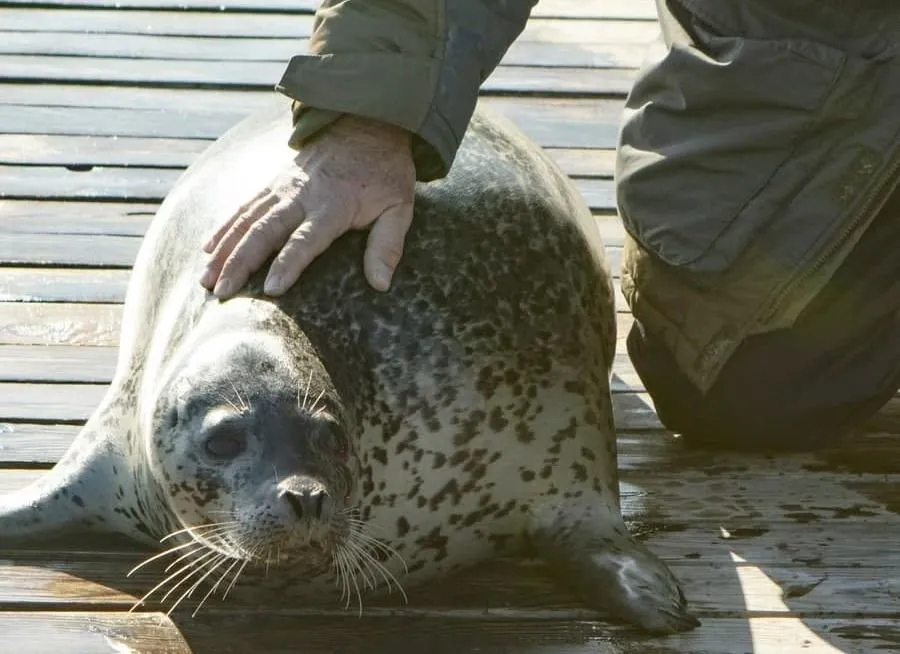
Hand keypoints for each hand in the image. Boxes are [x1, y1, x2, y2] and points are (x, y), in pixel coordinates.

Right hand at [200, 115, 415, 297]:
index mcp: (333, 205)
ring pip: (246, 220)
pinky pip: (243, 207)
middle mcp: (300, 196)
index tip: (271, 289)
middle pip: (264, 230)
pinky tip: (208, 249)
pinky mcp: (272, 183)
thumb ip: (387, 245)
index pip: (305, 239)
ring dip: (225, 250)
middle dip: (240, 262)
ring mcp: (282, 187)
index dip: (288, 263)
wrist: (366, 123)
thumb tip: (380, 284)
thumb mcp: (399, 207)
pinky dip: (223, 227)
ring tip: (205, 279)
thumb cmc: (385, 173)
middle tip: (221, 292)